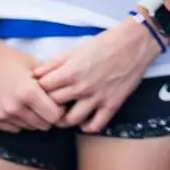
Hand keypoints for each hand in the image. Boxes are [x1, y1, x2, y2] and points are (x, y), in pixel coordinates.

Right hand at [0, 38, 64, 132]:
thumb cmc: (9, 59)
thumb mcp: (34, 65)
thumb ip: (50, 82)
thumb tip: (65, 93)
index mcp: (29, 93)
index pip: (54, 116)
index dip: (59, 110)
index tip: (58, 104)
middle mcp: (15, 108)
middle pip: (42, 125)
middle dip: (47, 116)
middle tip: (44, 105)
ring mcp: (2, 116)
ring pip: (28, 128)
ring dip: (32, 119)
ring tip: (29, 104)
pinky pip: (13, 128)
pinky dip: (18, 121)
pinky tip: (16, 107)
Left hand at [32, 18, 160, 132]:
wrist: (134, 43)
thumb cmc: (105, 43)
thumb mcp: (75, 49)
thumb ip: (53, 63)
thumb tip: (35, 74)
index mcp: (70, 71)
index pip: (41, 89)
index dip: (37, 90)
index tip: (40, 90)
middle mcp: (82, 87)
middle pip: (52, 105)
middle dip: (48, 104)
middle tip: (50, 102)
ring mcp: (97, 98)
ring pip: (69, 121)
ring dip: (64, 119)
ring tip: (65, 113)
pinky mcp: (112, 105)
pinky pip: (95, 126)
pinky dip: (87, 126)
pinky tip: (85, 119)